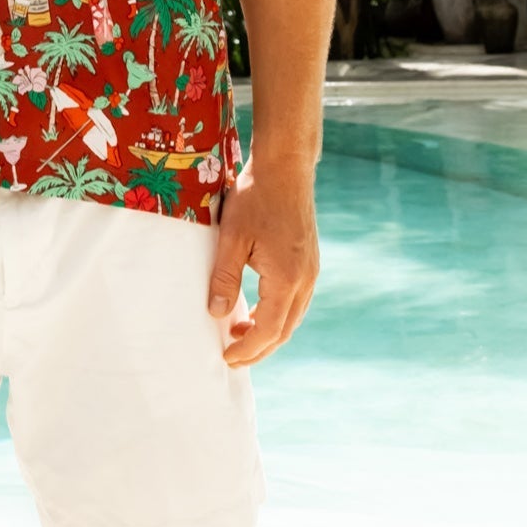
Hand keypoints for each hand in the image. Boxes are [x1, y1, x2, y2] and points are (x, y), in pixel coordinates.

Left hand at [207, 158, 317, 367]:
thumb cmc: (256, 198)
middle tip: (232, 357)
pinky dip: (276, 314)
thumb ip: (224, 278)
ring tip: (239, 336)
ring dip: (268, 332)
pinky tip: (256, 311)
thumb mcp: (231, 238)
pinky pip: (295, 301)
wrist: (285, 168)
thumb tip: (216, 313)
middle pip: (284, 330)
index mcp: (286, 278)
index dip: (247, 349)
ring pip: (293, 317)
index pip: (268, 330)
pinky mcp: (309, 261)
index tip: (226, 358)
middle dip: (259, 348)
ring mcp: (311, 271)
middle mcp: (305, 280)